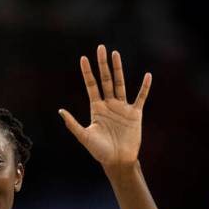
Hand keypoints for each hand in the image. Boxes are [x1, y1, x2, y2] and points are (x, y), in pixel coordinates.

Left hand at [59, 45, 150, 176]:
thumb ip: (73, 124)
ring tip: (116, 54)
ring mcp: (122, 108)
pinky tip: (147, 76)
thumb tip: (60, 111)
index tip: (83, 58)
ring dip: (118, 69)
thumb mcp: (85, 137)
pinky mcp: (135, 114)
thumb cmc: (100, 152)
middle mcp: (109, 105)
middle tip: (101, 48)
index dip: (87, 73)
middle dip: (103, 64)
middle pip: (106, 80)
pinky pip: (140, 97)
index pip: (91, 86)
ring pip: (120, 84)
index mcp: (96, 109)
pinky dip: (144, 87)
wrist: (118, 161)